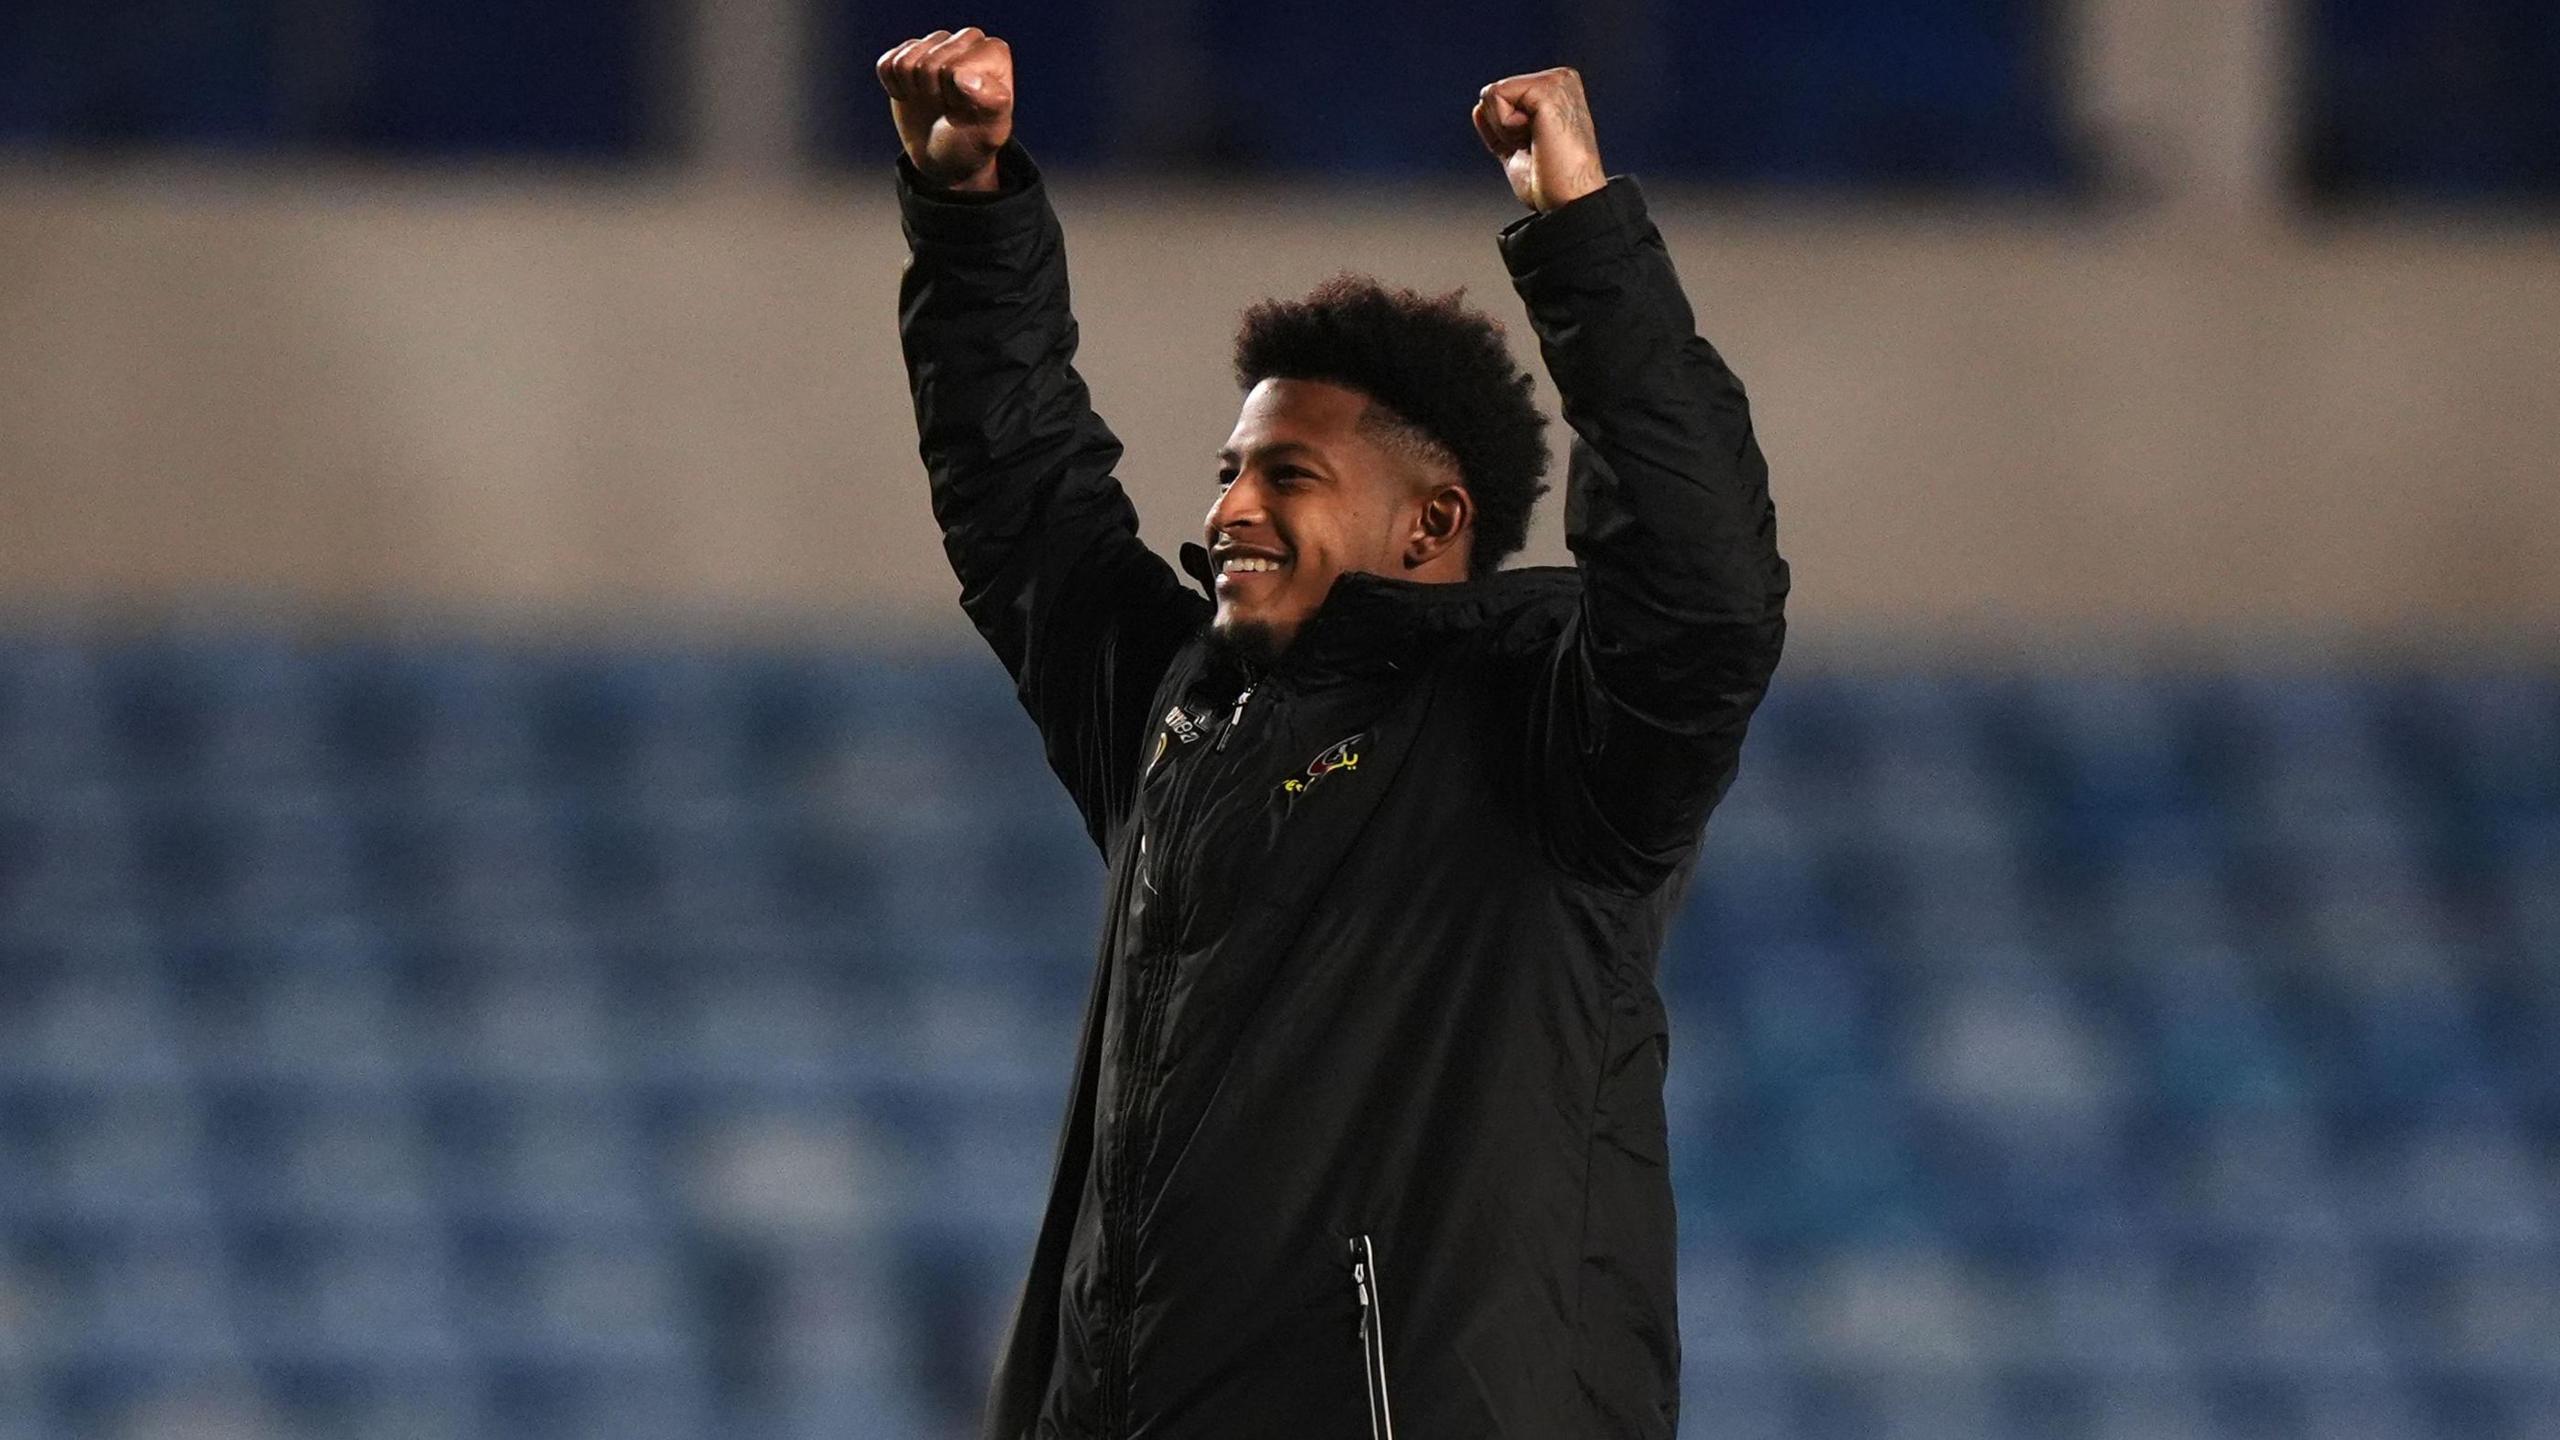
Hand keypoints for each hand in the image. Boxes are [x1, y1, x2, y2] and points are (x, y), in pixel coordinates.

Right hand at [876, 27, 1013, 191]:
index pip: (954, 67)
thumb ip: (990, 102)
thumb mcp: (990, 132)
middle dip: (933, 92)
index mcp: (994, 52)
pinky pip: (886, 64)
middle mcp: (967, 40)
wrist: (948, 155)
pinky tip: (913, 95)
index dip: (954, 95)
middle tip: (949, 106)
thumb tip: (961, 75)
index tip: (966, 108)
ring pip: (905, 62)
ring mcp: (937, 43)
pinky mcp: (909, 51)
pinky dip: (893, 87)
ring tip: (934, 100)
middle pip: (928, 62)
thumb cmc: (974, 141)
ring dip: (914, 89)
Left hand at [1471, 68, 1606, 212]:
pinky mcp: (1548, 89)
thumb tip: (1479, 107)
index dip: (1503, 130)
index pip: (1501, 97)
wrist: (1567, 200)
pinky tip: (1534, 138)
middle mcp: (1559, 80)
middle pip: (1493, 92)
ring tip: (1536, 143)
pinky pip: (1496, 96)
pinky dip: (1505, 127)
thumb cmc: (1550, 183)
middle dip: (1502, 128)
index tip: (1532, 148)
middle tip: (1534, 148)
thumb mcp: (1518, 148)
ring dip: (1505, 129)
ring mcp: (1556, 82)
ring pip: (1492, 93)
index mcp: (1556, 91)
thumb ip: (1501, 125)